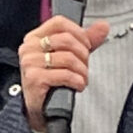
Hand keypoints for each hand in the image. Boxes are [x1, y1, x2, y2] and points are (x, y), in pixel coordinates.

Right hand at [19, 16, 109, 132]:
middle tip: (84, 66)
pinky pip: (65, 74)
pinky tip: (77, 85)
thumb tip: (103, 26)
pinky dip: (77, 81)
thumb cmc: (52, 82)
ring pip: (68, 58)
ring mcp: (30, 63)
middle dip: (83, 54)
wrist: (41, 110)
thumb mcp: (69, 56)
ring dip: (82, 71)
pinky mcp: (34, 78)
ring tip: (81, 78)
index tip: (86, 45)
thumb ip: (85, 40)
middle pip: (66, 40)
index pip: (59, 22)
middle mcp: (29, 48)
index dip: (78, 33)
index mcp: (35, 38)